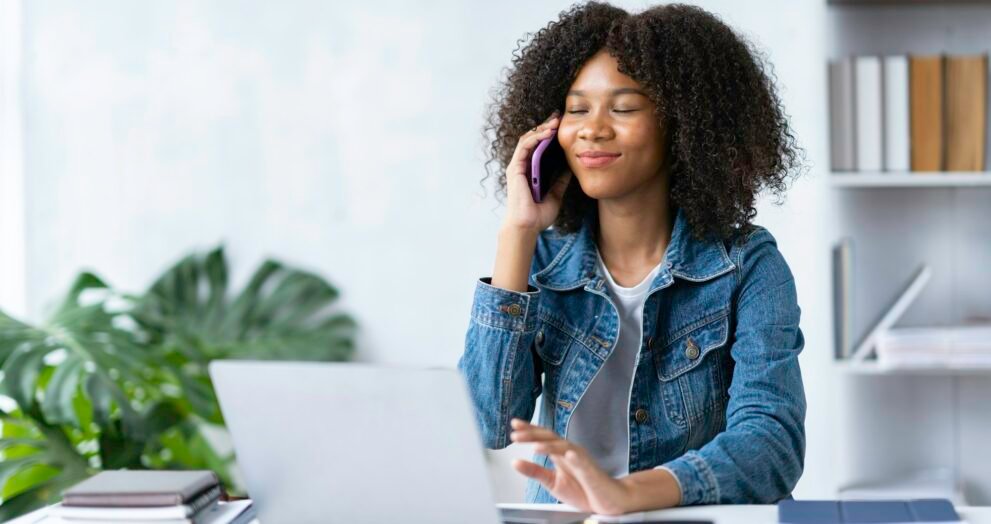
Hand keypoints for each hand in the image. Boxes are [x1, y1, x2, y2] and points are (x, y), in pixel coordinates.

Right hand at [502, 111, 573, 233]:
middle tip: (559, 116)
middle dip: (546, 126)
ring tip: (555, 121)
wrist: (527, 226)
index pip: (539, 147)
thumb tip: (571, 169)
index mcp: (531, 172)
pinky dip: (535, 137)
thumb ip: (560, 181)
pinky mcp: (514, 168)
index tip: (562, 126)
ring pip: (528, 139)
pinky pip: (524, 147)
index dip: (549, 135)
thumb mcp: (556, 195)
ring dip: (541, 128)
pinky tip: (547, 133)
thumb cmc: (538, 215)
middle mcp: (523, 166)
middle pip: (533, 139)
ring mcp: (517, 166)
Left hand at [509, 418, 631, 515]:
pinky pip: (584, 462)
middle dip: (533, 434)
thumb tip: (514, 462)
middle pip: (550, 437)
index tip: (514, 424)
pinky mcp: (592, 471)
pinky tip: (569, 454)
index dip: (529, 429)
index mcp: (560, 453)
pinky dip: (576, 457)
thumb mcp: (552, 481)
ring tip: (535, 447)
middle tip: (516, 435)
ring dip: (549, 446)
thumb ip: (534, 471)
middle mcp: (570, 452)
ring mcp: (581, 459)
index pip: (542, 437)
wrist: (608, 501)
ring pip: (564, 447)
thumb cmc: (584, 490)